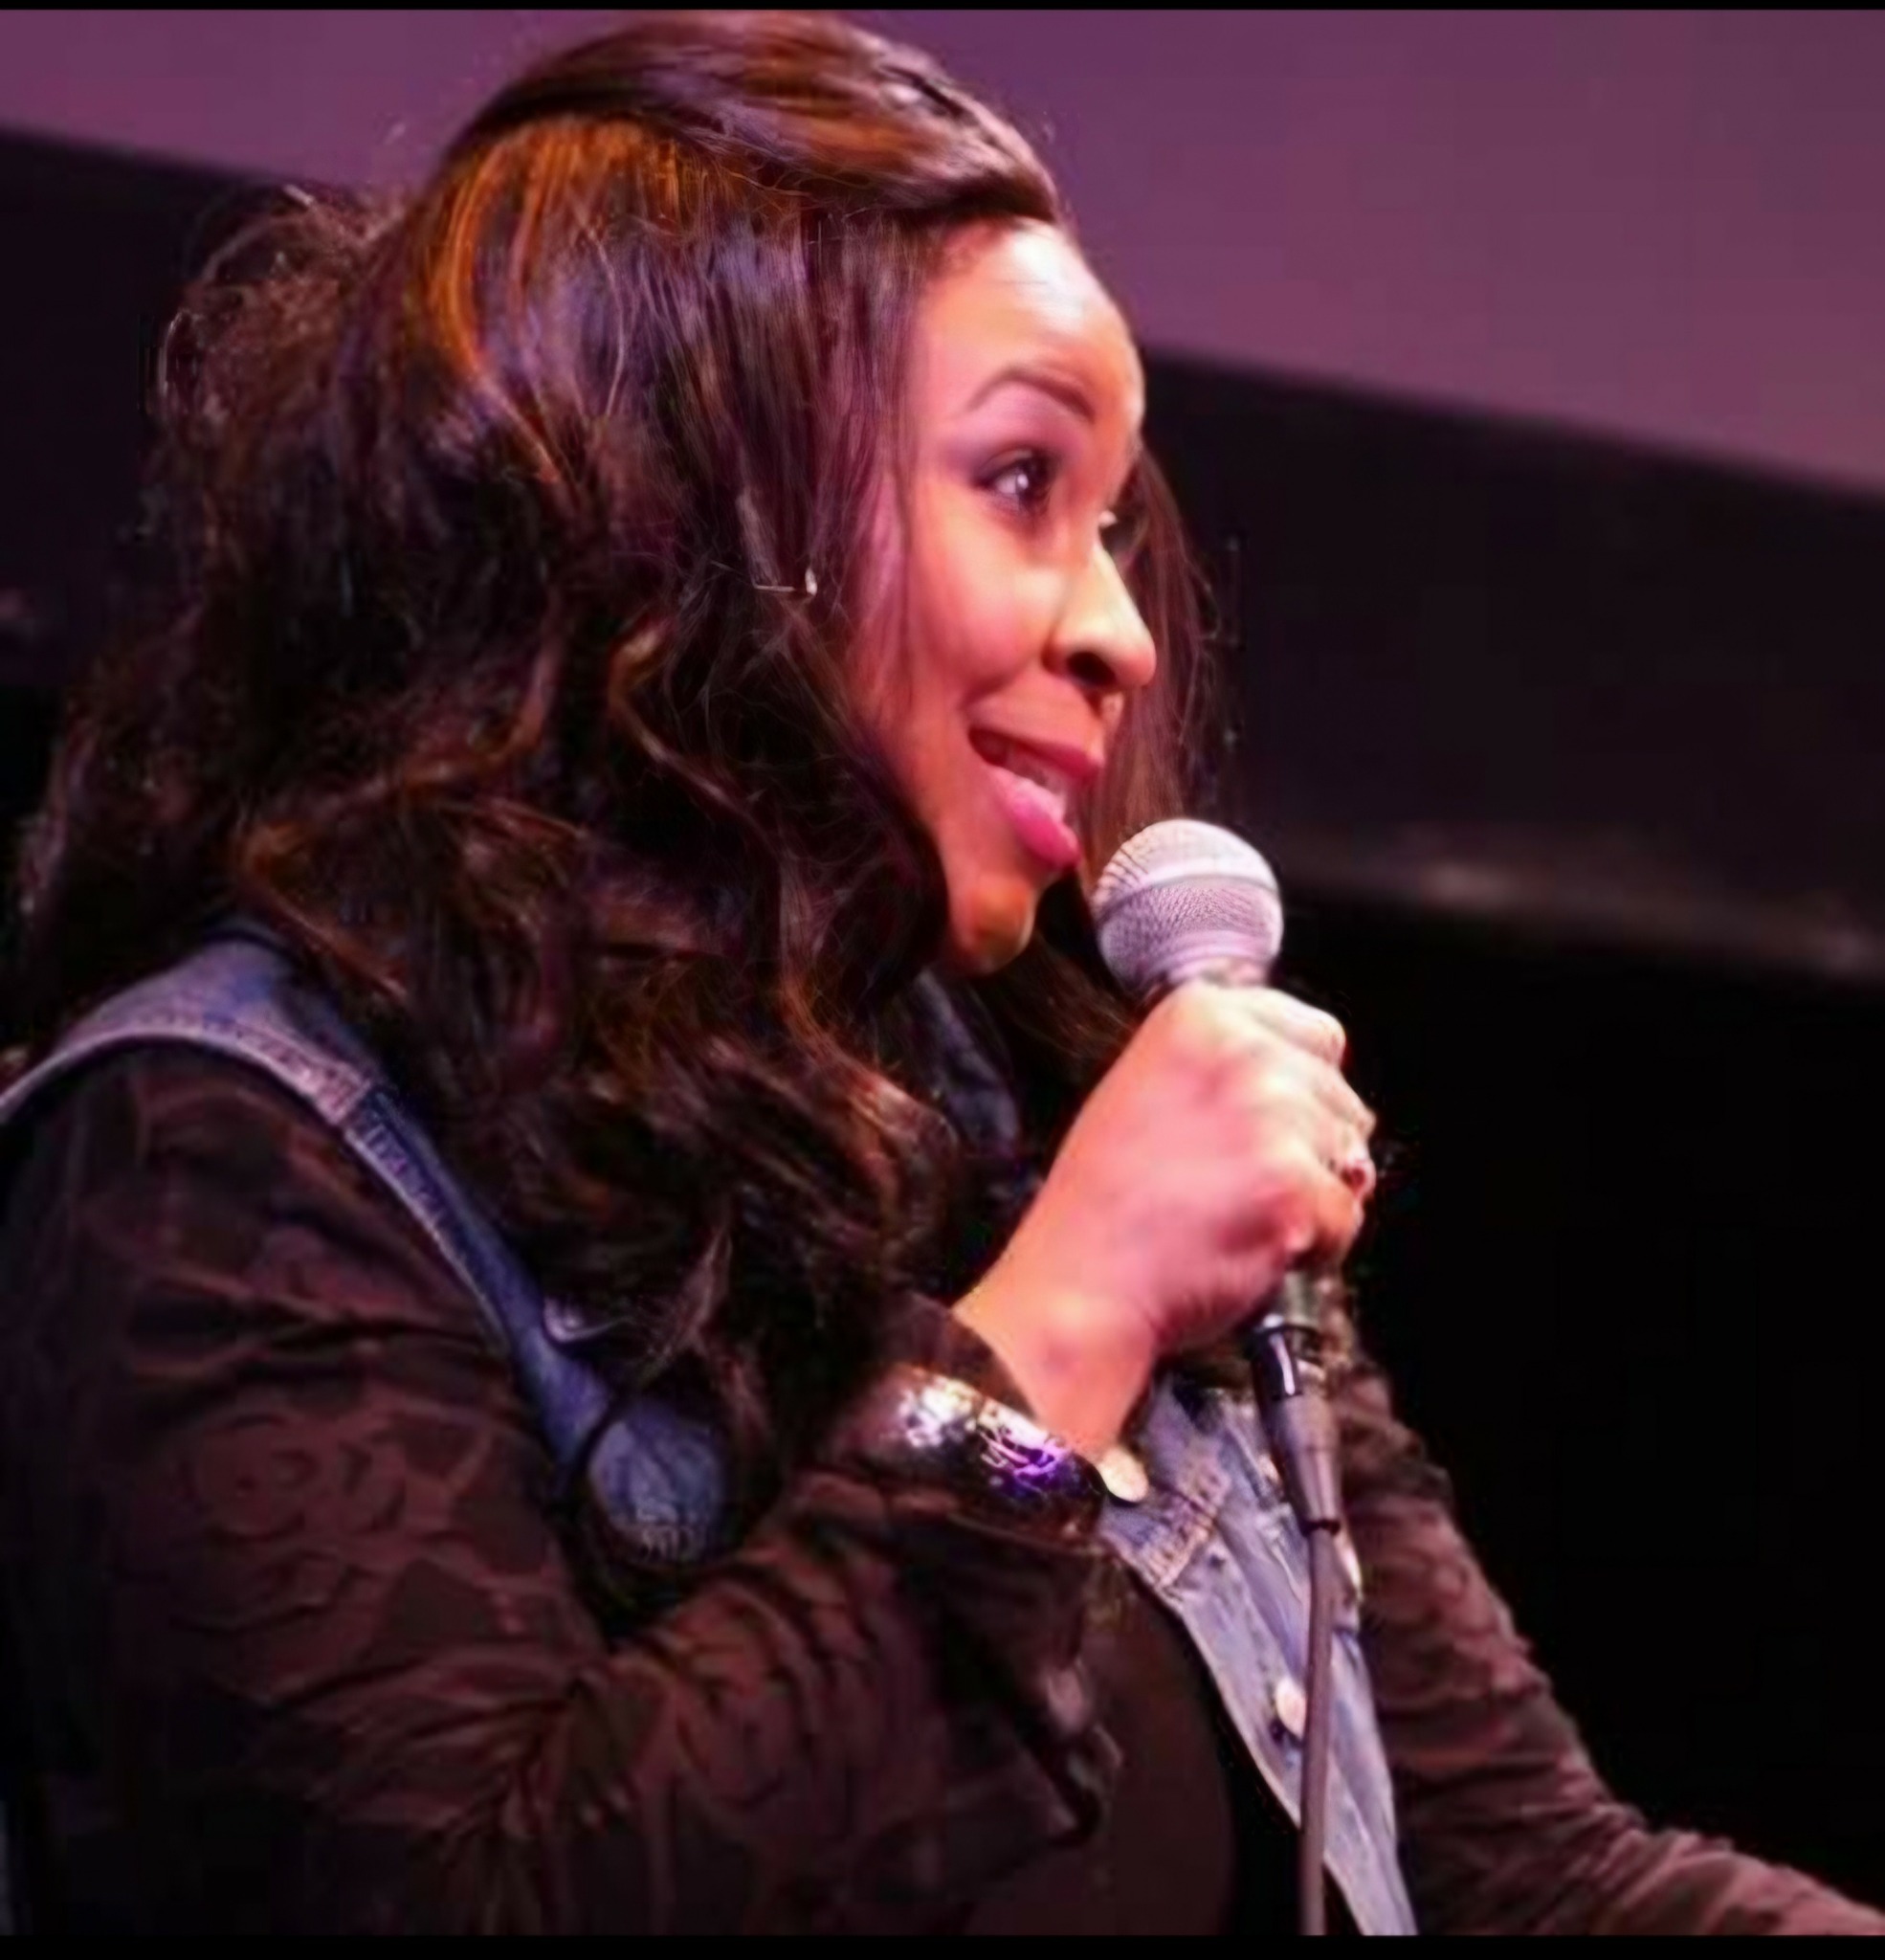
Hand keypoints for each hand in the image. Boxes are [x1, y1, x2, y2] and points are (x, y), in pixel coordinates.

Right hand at [957, 982, 1375, 1454]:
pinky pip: (1346, 1218)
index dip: (1301, 1092)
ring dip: (1314, 1197)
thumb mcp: (1146, 1089)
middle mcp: (1241, 1051)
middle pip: (1341, 1098)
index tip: (1266, 1127)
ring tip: (1238, 1214)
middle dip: (1311, 1147)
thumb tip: (1312, 1087)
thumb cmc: (1104, 1206)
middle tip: (1239, 1182)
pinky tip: (1250, 1245)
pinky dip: (1314, 1247)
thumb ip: (1227, 1069)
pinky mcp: (1293, 1185)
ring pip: (1351, 1158)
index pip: (1318, 1035)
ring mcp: (1270, 1116)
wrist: (1082, 1284)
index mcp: (1200, 1017)